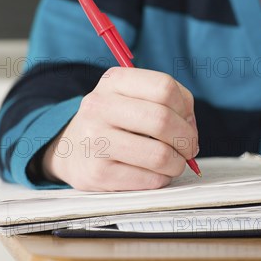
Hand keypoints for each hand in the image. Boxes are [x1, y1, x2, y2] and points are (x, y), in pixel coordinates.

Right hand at [41, 67, 198, 190]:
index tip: (187, 121)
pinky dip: (161, 178)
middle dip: (187, 138)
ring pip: (159, 154)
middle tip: (189, 147)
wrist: (70, 149)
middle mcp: (99, 106)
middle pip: (163, 120)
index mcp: (113, 80)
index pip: (164, 87)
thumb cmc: (114, 120)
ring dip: (177, 162)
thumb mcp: (133, 96)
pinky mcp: (97, 174)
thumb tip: (191, 129)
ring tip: (174, 162)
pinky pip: (149, 180)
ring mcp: (95, 140)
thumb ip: (169, 102)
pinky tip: (154, 172)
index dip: (185, 108)